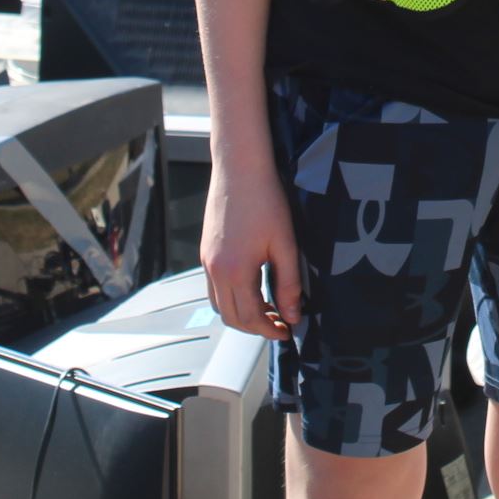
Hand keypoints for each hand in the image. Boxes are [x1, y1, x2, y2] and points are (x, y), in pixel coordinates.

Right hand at [202, 152, 303, 339]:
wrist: (240, 168)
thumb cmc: (265, 200)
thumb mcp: (285, 244)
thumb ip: (288, 283)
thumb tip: (292, 315)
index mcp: (233, 271)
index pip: (249, 317)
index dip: (269, 330)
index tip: (286, 331)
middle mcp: (214, 270)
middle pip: (230, 316)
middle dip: (255, 326)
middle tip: (280, 323)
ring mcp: (206, 261)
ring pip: (219, 304)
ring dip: (242, 313)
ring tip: (268, 307)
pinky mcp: (206, 251)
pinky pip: (214, 286)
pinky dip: (232, 296)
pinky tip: (254, 286)